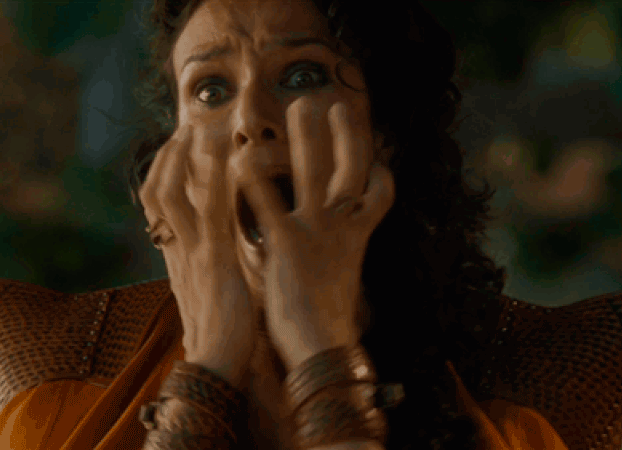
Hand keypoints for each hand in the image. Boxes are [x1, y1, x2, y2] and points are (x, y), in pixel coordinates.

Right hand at [139, 124, 256, 390]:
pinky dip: (217, 181)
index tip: (177, 147)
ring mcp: (192, 253)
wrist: (216, 362)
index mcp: (175, 254)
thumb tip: (212, 239)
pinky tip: (230, 157)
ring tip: (200, 128)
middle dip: (169, 157)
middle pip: (157, 192)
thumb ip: (205, 258)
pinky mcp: (215, 261)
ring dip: (186, 158)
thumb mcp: (205, 286)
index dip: (164, 172)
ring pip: (175, 196)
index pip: (159, 205)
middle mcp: (176, 249)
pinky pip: (212, 214)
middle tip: (186, 127)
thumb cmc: (218, 326)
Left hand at [235, 98, 394, 370]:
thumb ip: (335, 250)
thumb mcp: (339, 277)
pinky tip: (241, 157)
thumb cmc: (326, 319)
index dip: (380, 172)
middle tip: (339, 104)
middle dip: (349, 134)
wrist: (321, 351)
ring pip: (316, 172)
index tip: (376, 156)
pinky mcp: (287, 245)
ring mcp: (317, 231)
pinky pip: (270, 203)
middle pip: (352, 169)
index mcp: (356, 235)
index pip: (379, 193)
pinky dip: (256, 178)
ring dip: (310, 136)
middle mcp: (342, 226)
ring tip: (301, 106)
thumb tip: (335, 243)